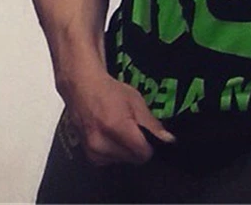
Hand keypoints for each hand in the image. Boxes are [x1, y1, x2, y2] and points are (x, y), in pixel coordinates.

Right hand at [61, 67, 175, 165]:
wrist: (83, 89)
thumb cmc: (109, 91)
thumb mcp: (136, 101)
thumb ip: (152, 123)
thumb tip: (167, 139)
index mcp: (117, 127)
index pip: (142, 153)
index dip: (150, 145)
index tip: (150, 137)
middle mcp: (102, 143)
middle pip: (133, 158)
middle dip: (138, 147)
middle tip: (135, 130)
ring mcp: (93, 151)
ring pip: (122, 161)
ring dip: (126, 150)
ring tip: (121, 130)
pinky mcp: (88, 156)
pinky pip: (110, 160)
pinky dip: (114, 152)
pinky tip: (112, 135)